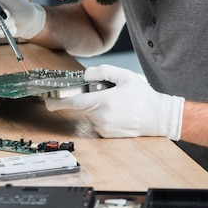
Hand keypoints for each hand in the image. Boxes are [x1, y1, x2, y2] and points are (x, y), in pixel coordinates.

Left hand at [45, 64, 184, 138]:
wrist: (158, 117)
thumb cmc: (143, 97)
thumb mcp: (125, 76)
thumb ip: (103, 72)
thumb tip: (86, 75)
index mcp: (103, 102)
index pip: (74, 102)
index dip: (57, 102)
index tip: (48, 101)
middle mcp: (101, 117)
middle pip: (83, 106)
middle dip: (89, 98)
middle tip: (106, 93)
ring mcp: (104, 128)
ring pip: (91, 114)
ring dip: (97, 108)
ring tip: (117, 104)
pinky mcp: (107, 135)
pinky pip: (98, 123)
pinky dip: (103, 116)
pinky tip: (118, 113)